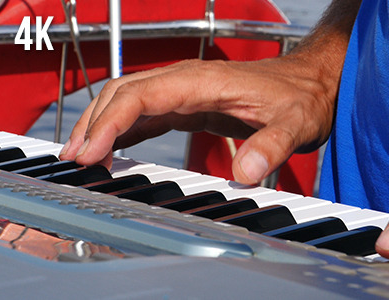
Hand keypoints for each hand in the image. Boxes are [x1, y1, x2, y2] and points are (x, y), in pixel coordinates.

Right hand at [59, 56, 338, 183]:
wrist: (312, 82)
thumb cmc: (302, 96)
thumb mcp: (296, 123)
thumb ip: (272, 145)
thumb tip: (246, 173)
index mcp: (204, 81)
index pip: (142, 94)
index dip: (111, 121)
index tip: (91, 151)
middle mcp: (188, 81)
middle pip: (124, 93)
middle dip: (95, 124)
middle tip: (75, 161)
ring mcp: (187, 91)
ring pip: (129, 101)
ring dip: (102, 125)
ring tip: (82, 157)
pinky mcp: (191, 105)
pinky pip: (147, 113)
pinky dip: (124, 130)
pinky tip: (113, 149)